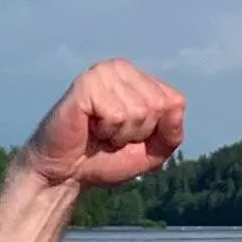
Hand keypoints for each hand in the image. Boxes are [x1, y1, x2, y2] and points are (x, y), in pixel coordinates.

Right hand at [19, 60, 187, 193]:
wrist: (66, 173)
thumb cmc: (106, 158)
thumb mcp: (152, 152)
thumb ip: (172, 132)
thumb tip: (175, 106)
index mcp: (139, 78)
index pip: (174, 101)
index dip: (157, 130)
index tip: (131, 136)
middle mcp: (121, 68)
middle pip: (158, 106)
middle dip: (138, 132)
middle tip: (112, 135)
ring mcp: (102, 73)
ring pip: (139, 111)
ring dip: (120, 134)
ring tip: (100, 132)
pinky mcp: (86, 84)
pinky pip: (117, 115)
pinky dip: (106, 131)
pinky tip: (90, 127)